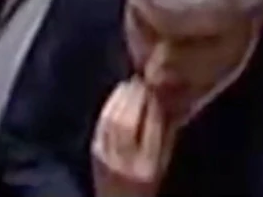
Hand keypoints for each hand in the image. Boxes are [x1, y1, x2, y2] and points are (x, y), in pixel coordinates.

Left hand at [92, 78, 175, 196]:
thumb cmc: (146, 185)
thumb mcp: (163, 164)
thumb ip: (166, 136)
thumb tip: (169, 102)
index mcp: (148, 165)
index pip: (152, 126)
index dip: (155, 102)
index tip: (160, 84)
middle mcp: (126, 161)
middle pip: (128, 120)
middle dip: (136, 96)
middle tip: (144, 77)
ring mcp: (106, 156)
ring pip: (112, 119)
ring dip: (122, 96)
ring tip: (132, 82)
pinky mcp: (94, 151)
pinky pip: (101, 123)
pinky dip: (110, 104)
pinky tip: (118, 94)